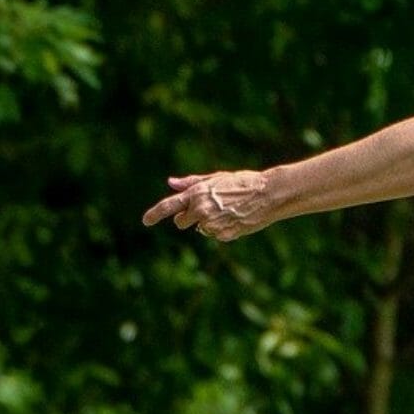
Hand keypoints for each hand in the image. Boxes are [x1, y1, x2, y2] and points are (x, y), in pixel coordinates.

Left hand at [141, 169, 277, 241]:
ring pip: (200, 229)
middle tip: (207, 208)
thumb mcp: (215, 179)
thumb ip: (191, 183)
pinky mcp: (222, 235)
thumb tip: (171, 182)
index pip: (168, 206)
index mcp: (196, 194)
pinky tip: (234, 218)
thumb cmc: (242, 182)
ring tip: (227, 210)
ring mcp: (211, 224)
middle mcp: (200, 210)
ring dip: (208, 223)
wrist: (267, 194)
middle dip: (188, 218)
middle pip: (181, 222)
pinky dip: (221, 229)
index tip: (146, 221)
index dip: (154, 214)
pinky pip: (214, 235)